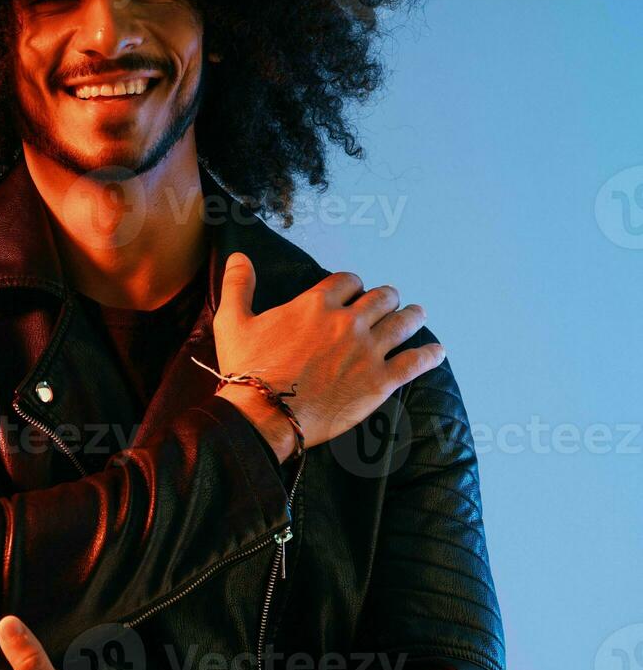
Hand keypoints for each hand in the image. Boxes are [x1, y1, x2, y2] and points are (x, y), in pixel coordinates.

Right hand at [212, 251, 443, 457]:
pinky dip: (429, 355)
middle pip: (381, 298)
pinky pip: (414, 362)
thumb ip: (238, 285)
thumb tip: (239, 257)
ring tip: (419, 314)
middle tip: (391, 301)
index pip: (347, 281)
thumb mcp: (233, 321)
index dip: (353, 284)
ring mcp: (367, 351)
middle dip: (387, 297)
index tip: (354, 291)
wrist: (265, 413)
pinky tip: (437, 352)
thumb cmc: (248, 368)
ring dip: (413, 315)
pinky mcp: (380, 381)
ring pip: (402, 323)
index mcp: (315, 304)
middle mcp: (347, 322)